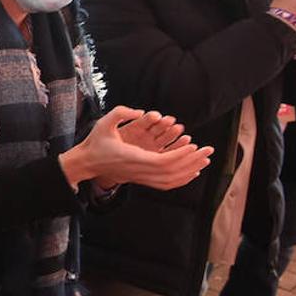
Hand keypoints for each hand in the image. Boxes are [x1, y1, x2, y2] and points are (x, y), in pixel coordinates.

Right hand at [61, 106, 214, 190]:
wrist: (87, 163)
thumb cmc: (96, 143)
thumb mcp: (104, 123)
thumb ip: (121, 113)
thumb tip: (141, 111)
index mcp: (133, 158)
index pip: (163, 161)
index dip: (181, 154)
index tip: (194, 145)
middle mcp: (139, 171)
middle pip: (172, 171)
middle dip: (192, 161)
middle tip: (208, 150)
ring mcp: (140, 177)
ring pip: (171, 180)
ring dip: (189, 171)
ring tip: (204, 160)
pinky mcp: (141, 180)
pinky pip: (165, 184)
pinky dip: (181, 180)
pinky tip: (192, 173)